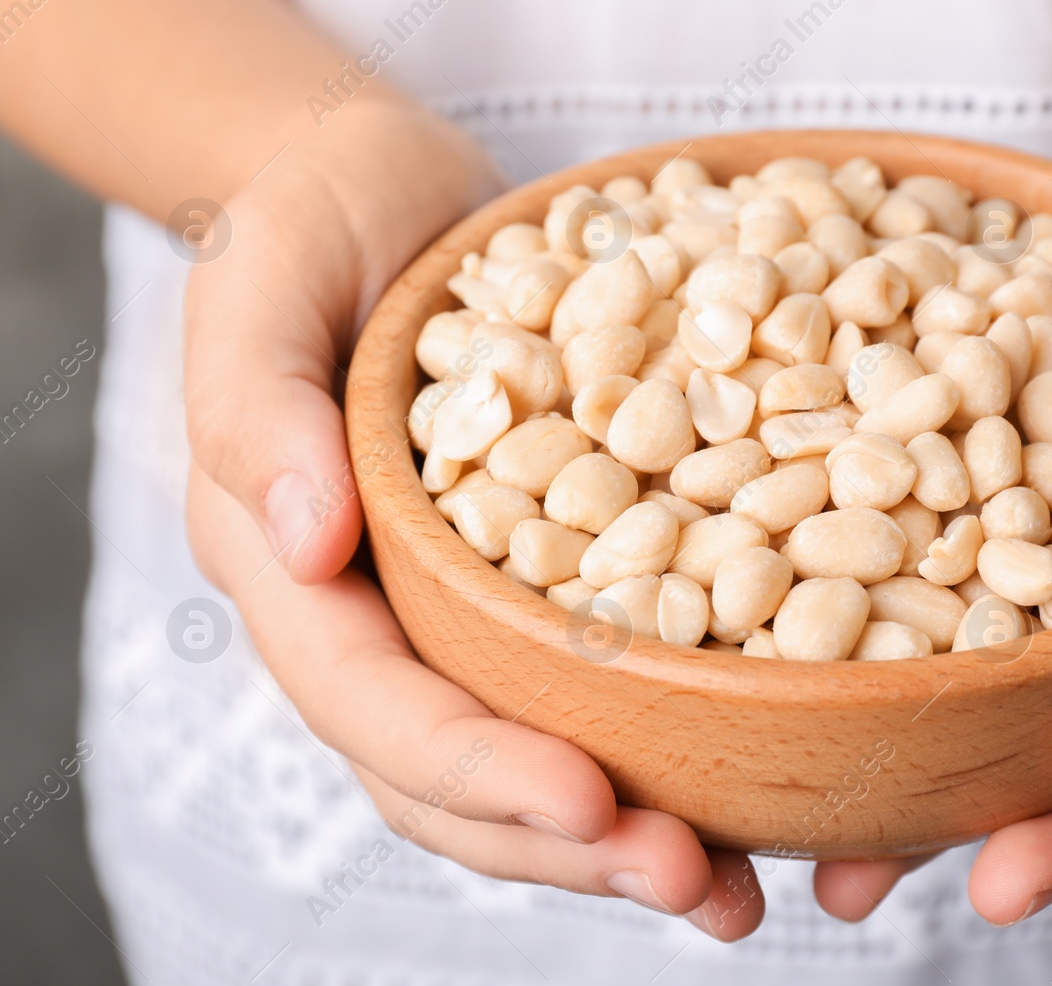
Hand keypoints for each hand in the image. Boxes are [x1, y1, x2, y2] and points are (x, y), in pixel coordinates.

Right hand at [182, 101, 762, 939]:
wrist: (382, 195)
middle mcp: (382, 618)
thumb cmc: (303, 227)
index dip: (478, 768)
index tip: (593, 801)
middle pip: (460, 777)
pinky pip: (601, 676)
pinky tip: (763, 777)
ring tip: (740, 887)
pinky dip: (673, 738)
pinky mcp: (545, 574)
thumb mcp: (259, 286)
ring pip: (536, 752)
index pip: (377, 704)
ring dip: (630, 834)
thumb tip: (306, 546)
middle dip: (572, 845)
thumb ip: (257, 413)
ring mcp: (466, 607)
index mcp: (298, 574)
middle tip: (696, 882)